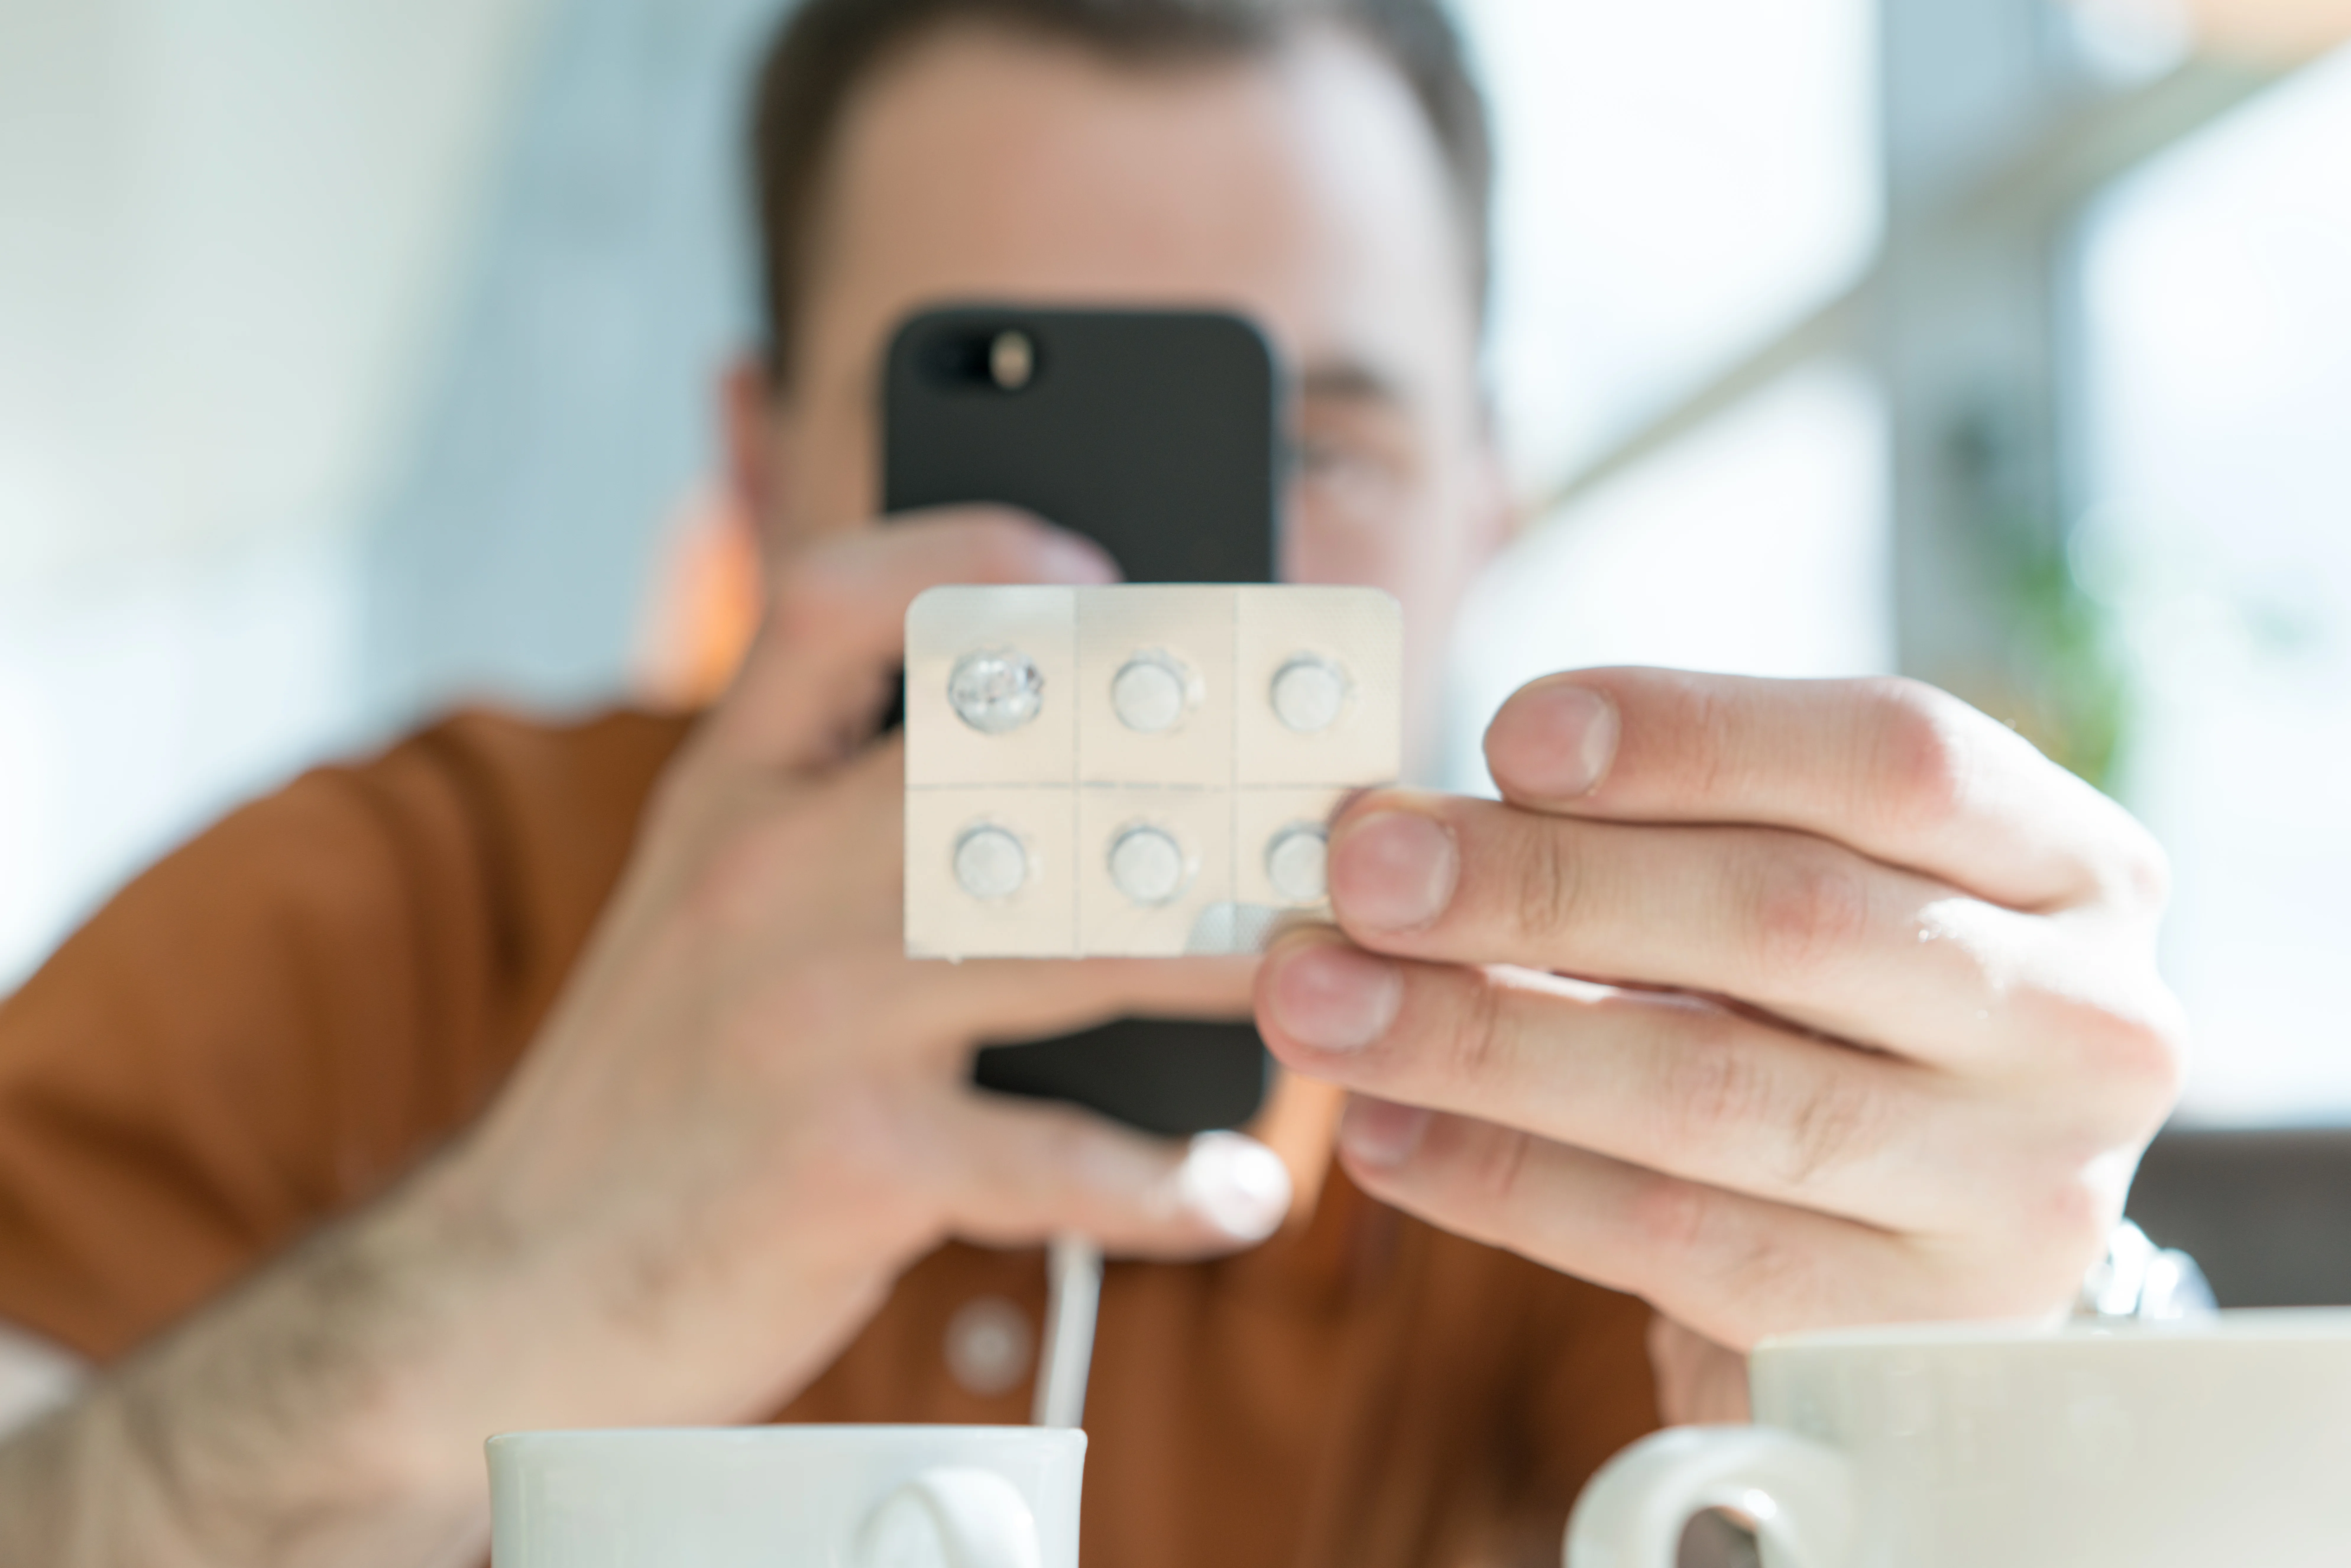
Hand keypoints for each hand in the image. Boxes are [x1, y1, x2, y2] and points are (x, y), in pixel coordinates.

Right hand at [0, 510, 1291, 1567]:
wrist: (510, 1287)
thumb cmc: (658, 1084)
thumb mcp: (709, 907)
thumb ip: (833, 818)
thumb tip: (1044, 764)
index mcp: (729, 797)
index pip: (837, 602)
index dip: (977, 556)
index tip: (1099, 573)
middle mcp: (763, 879)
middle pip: (1007, 763)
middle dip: (1184, 770)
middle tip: (1316, 789)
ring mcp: (805, 1019)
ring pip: (1070, 943)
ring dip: (1228, 956)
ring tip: (1342, 963)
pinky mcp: (843, 1166)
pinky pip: (1052, 1162)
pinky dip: (1165, 1183)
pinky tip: (1243, 1187)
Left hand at [1254, 670, 2184, 1380]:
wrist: (1925, 1242)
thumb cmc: (1835, 1020)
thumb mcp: (1795, 895)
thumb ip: (1646, 842)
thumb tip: (1402, 830)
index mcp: (2074, 866)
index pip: (1893, 756)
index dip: (1692, 735)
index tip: (1509, 736)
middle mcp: (2083, 1023)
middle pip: (1786, 919)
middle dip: (1544, 890)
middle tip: (1361, 871)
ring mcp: (2017, 1191)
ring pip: (1716, 1094)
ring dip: (1486, 1041)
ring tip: (1323, 1004)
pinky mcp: (1909, 1331)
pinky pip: (1675, 1243)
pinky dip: (1506, 1182)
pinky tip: (1384, 1132)